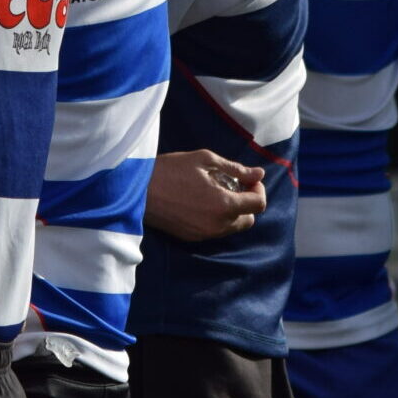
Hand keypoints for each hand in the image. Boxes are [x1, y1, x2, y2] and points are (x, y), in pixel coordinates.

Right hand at [143, 150, 267, 242]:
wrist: (138, 190)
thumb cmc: (171, 169)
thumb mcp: (205, 160)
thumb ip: (235, 169)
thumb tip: (259, 173)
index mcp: (224, 205)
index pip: (258, 204)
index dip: (258, 189)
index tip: (248, 179)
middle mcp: (218, 224)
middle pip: (249, 220)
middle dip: (247, 203)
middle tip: (235, 185)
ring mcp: (204, 234)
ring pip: (232, 227)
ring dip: (233, 212)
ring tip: (217, 193)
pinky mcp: (192, 238)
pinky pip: (215, 231)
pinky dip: (217, 219)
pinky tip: (203, 203)